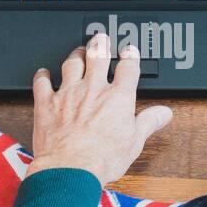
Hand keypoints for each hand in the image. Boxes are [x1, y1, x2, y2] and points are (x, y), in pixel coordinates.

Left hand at [26, 33, 172, 185]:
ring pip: (72, 64)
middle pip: (98, 56)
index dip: (130, 56)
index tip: (129, 51)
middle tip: (101, 38)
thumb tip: (164, 113)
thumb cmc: (102, 158)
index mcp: (117, 97)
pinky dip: (42, 75)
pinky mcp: (46, 103)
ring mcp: (68, 93)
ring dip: (76, 55)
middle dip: (101, 45)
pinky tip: (43, 72)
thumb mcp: (135, 142)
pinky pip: (42, 82)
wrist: (70, 168)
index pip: (127, 68)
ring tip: (78, 51)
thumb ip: (149, 122)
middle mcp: (93, 89)